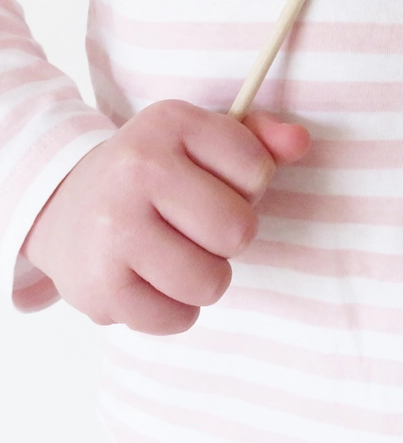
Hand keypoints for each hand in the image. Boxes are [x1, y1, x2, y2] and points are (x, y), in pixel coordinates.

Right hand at [22, 99, 310, 334]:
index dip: (248, 186)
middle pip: (238, 230)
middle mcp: (139, 167)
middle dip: (228, 236)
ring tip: (174, 252)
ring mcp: (115, 228)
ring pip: (211, 282)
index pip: (258, 170)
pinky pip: (178, 319)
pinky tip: (149, 278)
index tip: (213, 182)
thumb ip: (260, 139)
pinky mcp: (100, 285)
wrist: (63, 202)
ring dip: (203, 276)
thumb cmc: (154, 173)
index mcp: (172, 122)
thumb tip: (300, 142)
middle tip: (194, 225)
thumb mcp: (201, 140)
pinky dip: (173, 309)